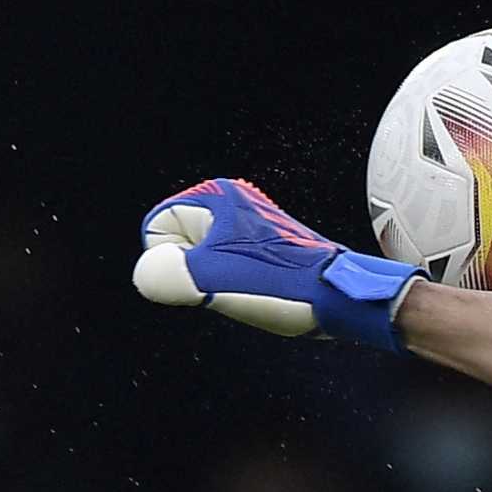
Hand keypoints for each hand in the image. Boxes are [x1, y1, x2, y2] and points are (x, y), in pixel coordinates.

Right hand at [133, 178, 418, 349]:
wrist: (341, 297)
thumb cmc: (279, 285)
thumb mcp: (206, 281)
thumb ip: (162, 275)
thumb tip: (151, 275)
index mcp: (215, 194)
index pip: (156, 229)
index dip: (172, 262)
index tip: (212, 272)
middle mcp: (233, 201)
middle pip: (179, 246)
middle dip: (195, 273)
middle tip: (234, 283)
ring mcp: (250, 224)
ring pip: (202, 263)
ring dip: (217, 284)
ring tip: (252, 288)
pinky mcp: (266, 248)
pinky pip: (228, 271)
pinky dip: (237, 287)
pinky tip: (263, 292)